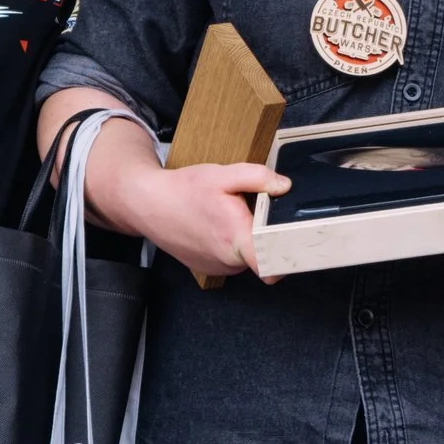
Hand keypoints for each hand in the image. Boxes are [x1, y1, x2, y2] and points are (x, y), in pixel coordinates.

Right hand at [125, 161, 291, 281]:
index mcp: (235, 238)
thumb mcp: (223, 175)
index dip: (287, 259)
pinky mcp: (208, 268)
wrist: (148, 204)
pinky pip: (230, 258)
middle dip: (260, 232)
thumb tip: (284, 186)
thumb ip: (258, 178)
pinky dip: (229, 244)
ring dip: (243, 238)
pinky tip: (215, 226)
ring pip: (245, 256)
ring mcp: (217, 268)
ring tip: (226, 217)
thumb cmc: (182, 190)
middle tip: (246, 211)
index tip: (295, 249)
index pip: (270, 266)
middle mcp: (228, 260)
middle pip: (261, 253)